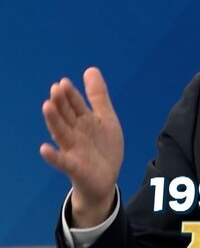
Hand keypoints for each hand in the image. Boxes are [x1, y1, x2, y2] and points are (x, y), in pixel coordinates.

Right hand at [40, 67, 123, 227]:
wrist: (106, 178)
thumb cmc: (103, 147)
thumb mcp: (106, 119)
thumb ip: (98, 96)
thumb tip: (90, 69)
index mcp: (84, 121)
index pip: (75, 105)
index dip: (71, 95)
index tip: (64, 82)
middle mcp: (75, 133)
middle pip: (66, 117)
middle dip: (61, 104)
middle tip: (56, 89)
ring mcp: (73, 150)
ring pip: (62, 133)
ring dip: (54, 121)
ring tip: (47, 107)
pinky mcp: (74, 167)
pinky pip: (62, 161)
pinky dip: (53, 156)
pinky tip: (44, 149)